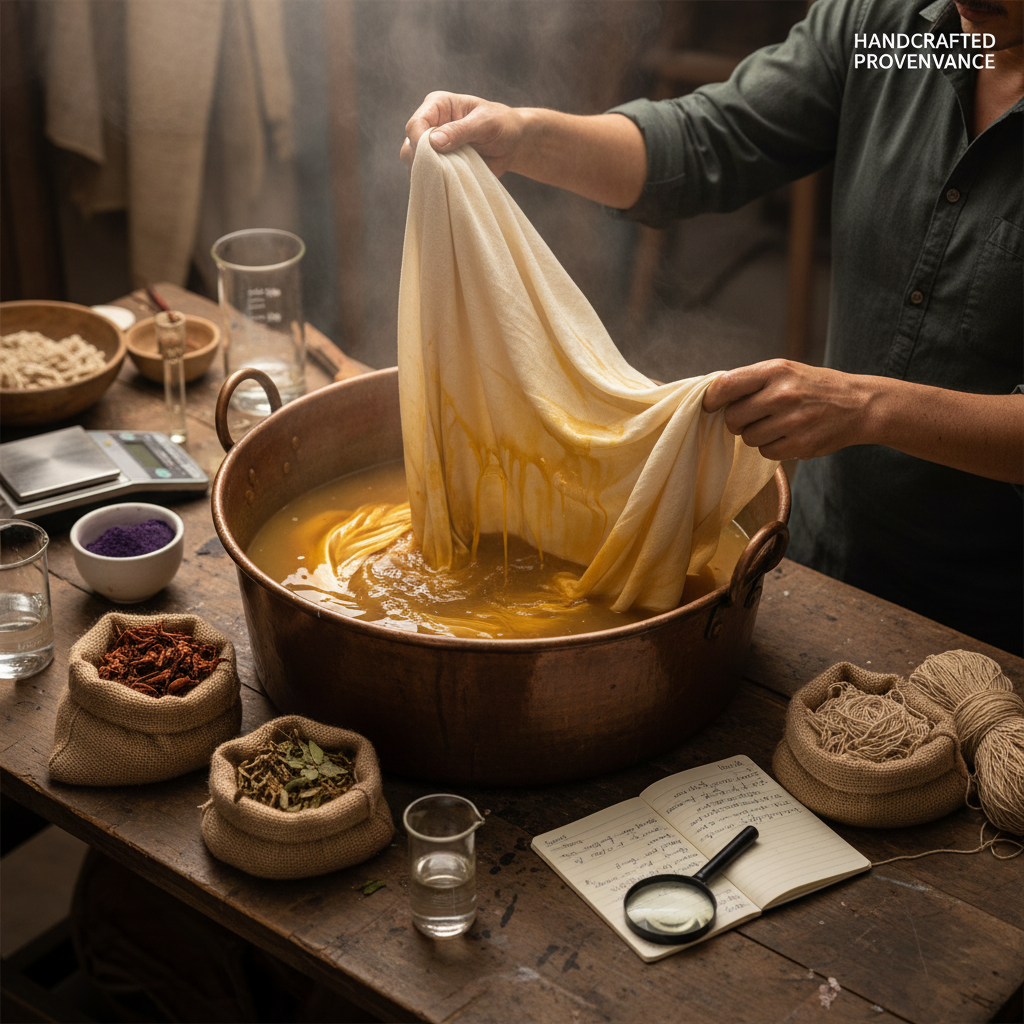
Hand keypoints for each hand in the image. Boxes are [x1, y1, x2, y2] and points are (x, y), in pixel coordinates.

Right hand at [400, 91, 524, 175]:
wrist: (512, 143)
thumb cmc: (501, 125)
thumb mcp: (484, 123)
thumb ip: (460, 131)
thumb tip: (434, 141)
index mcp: (437, 106)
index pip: (415, 124)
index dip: (419, 142)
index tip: (431, 157)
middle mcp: (430, 125)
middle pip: (410, 146)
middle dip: (422, 161)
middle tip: (442, 171)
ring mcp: (433, 147)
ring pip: (415, 163)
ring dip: (428, 174)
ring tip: (449, 177)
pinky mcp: (439, 164)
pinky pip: (428, 177)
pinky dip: (435, 183)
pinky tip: (448, 184)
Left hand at [702, 359, 873, 460]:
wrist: (858, 404)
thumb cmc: (812, 387)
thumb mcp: (785, 372)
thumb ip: (751, 381)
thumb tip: (712, 397)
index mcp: (775, 371)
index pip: (726, 385)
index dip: (712, 399)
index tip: (710, 406)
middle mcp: (783, 394)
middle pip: (733, 418)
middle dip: (736, 421)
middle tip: (752, 417)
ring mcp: (793, 421)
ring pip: (748, 438)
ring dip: (756, 435)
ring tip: (777, 424)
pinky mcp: (801, 445)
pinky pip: (766, 453)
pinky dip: (772, 448)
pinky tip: (789, 436)